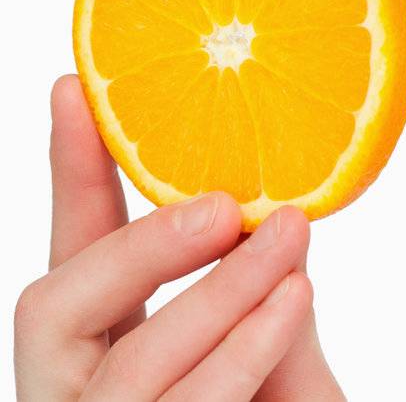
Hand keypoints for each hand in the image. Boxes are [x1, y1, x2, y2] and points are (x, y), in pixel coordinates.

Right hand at [14, 74, 345, 399]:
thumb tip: (280, 219)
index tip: (76, 88)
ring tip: (289, 235)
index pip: (75, 256)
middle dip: (139, 245)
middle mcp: (81, 394)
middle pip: (57, 305)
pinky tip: (294, 300)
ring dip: (219, 292)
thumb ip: (277, 314)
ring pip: (130, 362)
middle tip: (223, 205)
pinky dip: (243, 349)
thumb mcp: (293, 372)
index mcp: (106, 355)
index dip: (73, 175)